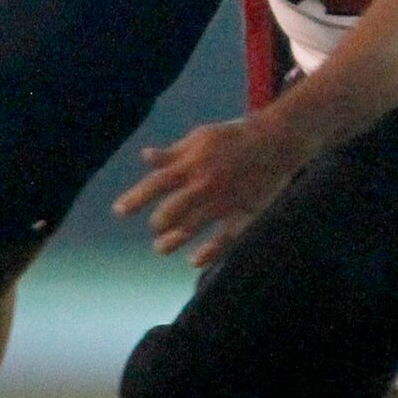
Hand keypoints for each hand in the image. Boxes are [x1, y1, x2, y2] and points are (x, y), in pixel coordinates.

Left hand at [114, 115, 307, 265]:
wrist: (278, 140)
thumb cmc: (234, 136)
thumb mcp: (201, 137)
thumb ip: (173, 153)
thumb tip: (145, 158)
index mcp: (193, 163)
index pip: (157, 183)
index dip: (135, 198)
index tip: (119, 211)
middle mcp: (206, 184)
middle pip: (172, 211)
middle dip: (158, 223)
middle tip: (156, 226)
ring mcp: (226, 201)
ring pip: (193, 227)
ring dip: (172, 241)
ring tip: (161, 247)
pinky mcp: (245, 212)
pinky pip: (226, 238)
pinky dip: (209, 252)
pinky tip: (195, 260)